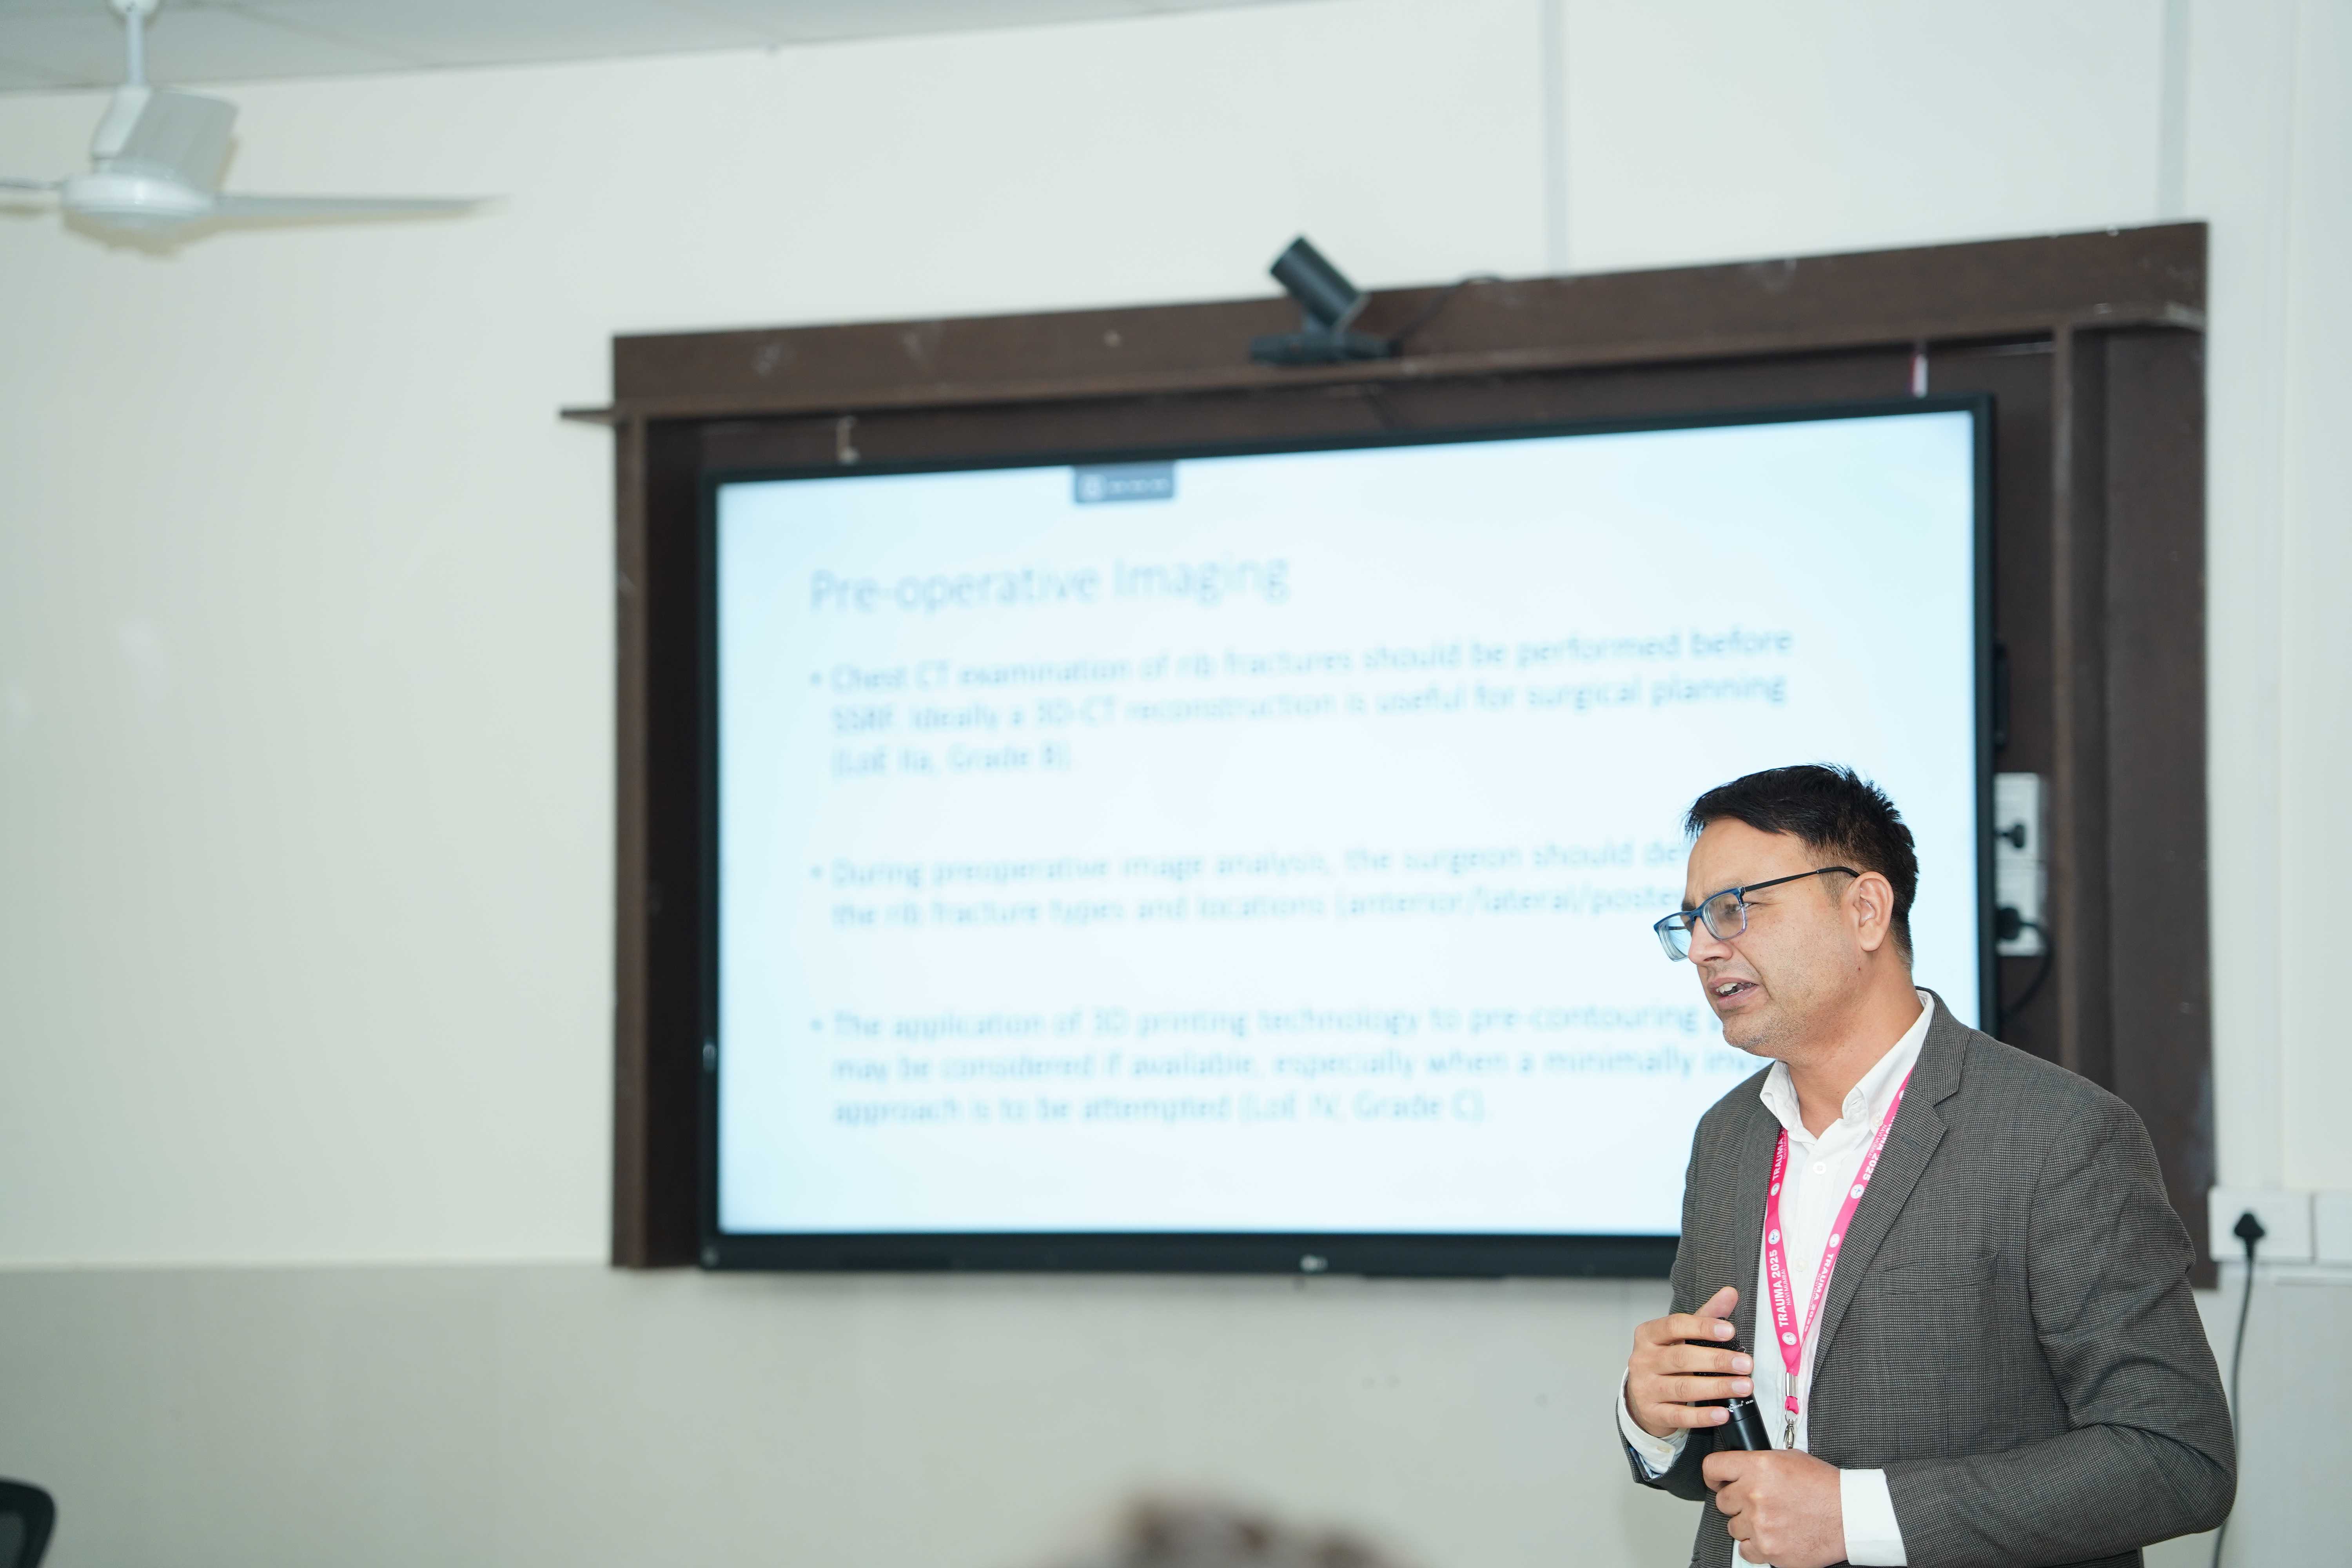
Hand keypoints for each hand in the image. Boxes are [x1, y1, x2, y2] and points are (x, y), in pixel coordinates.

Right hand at [1624, 1284, 1752, 1439]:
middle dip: (1717, 1360)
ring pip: (1682, 1388)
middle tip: (1746, 1364)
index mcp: (1648, 1335)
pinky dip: (1702, 1415)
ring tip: (1743, 1386)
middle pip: (1681, 1358)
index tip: (1730, 1331)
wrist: (1642, 1397)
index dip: (1702, 1327)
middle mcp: (1642, 1360)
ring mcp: (1645, 1388)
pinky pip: (1679, 1415)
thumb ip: (1705, 1315)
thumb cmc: (1666, 1361)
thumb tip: (1730, 1293)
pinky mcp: (1652, 1413)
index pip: (1674, 1325)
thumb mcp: (1681, 1337)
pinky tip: (1722, 1413)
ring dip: (1717, 1387)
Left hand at [1703, 1448, 1843, 1567]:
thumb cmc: (1825, 1488)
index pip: (1713, 1467)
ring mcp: (1760, 1525)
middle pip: (1722, 1501)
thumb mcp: (1790, 1459)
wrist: (1850, 1516)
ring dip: (1748, 1525)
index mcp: (1757, 1467)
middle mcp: (1754, 1495)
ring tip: (1772, 1519)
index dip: (1713, 1475)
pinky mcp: (1768, 1549)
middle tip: (1758, 1503)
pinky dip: (1756, 1545)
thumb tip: (1742, 1468)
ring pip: (1733, 1526)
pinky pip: (1744, 1549)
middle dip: (1737, 1502)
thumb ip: (1760, 1463)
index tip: (1716, 1481)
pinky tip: (1773, 1535)